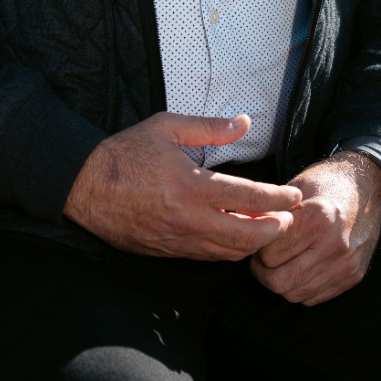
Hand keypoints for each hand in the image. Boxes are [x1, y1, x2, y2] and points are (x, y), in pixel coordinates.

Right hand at [63, 112, 302, 259]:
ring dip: (254, 243)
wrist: (85, 187)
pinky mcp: (167, 252)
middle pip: (248, 236)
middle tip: (289, 218)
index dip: (279, 199)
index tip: (296, 196)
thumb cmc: (125, 153)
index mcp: (193, 186)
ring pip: (230, 253)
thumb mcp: (167, 128)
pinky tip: (236, 238)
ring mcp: (179, 240)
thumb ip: (210, 127)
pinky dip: (229, 250)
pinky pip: (208, 257)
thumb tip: (244, 122)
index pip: (250, 198)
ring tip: (268, 228)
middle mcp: (190, 219)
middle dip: (276, 229)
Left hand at [251, 151, 380, 304]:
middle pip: (280, 281)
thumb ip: (271, 211)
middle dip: (264, 272)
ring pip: (295, 294)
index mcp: (317, 218)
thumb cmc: (326, 184)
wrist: (368, 188)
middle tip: (262, 259)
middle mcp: (333, 245)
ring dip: (281, 282)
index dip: (258, 248)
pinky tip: (299, 269)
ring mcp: (345, 265)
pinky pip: (314, 298)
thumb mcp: (296, 188)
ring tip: (280, 263)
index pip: (270, 253)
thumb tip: (242, 227)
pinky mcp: (352, 277)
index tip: (258, 240)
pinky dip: (300, 288)